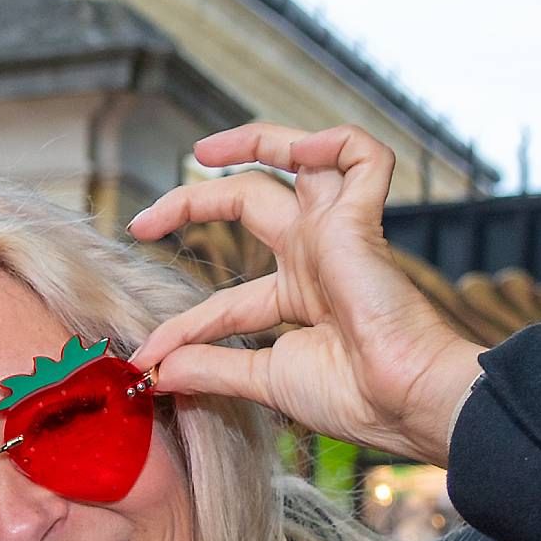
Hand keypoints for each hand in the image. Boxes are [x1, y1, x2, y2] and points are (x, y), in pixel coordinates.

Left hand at [126, 123, 486, 466]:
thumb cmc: (351, 395)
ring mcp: (339, 233)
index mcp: (299, 296)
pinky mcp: (363, 219)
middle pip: (249, 199)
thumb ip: (211, 368)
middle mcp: (316, 255)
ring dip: (254, 140)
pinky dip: (332, 140)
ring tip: (203, 151)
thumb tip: (155, 372)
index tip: (146, 358)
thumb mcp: (264, 380)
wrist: (399, 401)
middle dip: (191, 201)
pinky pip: (364, 154)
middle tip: (141, 223)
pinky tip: (297, 154)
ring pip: (303, 157)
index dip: (183, 327)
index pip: (225, 299)